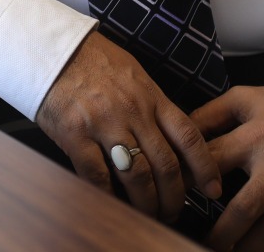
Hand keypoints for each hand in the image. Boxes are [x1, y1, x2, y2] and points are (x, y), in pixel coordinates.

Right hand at [35, 32, 221, 222]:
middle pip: (166, 164)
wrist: (51, 49)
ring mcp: (103, 124)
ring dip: (146, 203)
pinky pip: (98, 174)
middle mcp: (132, 111)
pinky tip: (114, 202)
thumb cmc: (92, 60)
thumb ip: (154, 104)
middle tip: (174, 212)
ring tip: (148, 214)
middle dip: (174, 197)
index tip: (212, 188)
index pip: (189, 136)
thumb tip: (174, 136)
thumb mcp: (133, 73)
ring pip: (136, 175)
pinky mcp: (75, 134)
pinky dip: (109, 194)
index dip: (205, 167)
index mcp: (150, 96)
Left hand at [192, 86, 263, 251]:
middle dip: (220, 234)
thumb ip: (211, 114)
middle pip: (243, 210)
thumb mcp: (247, 98)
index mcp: (256, 137)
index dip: (191, 182)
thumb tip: (181, 135)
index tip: (177, 197)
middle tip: (203, 243)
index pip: (213, 164)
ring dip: (245, 248)